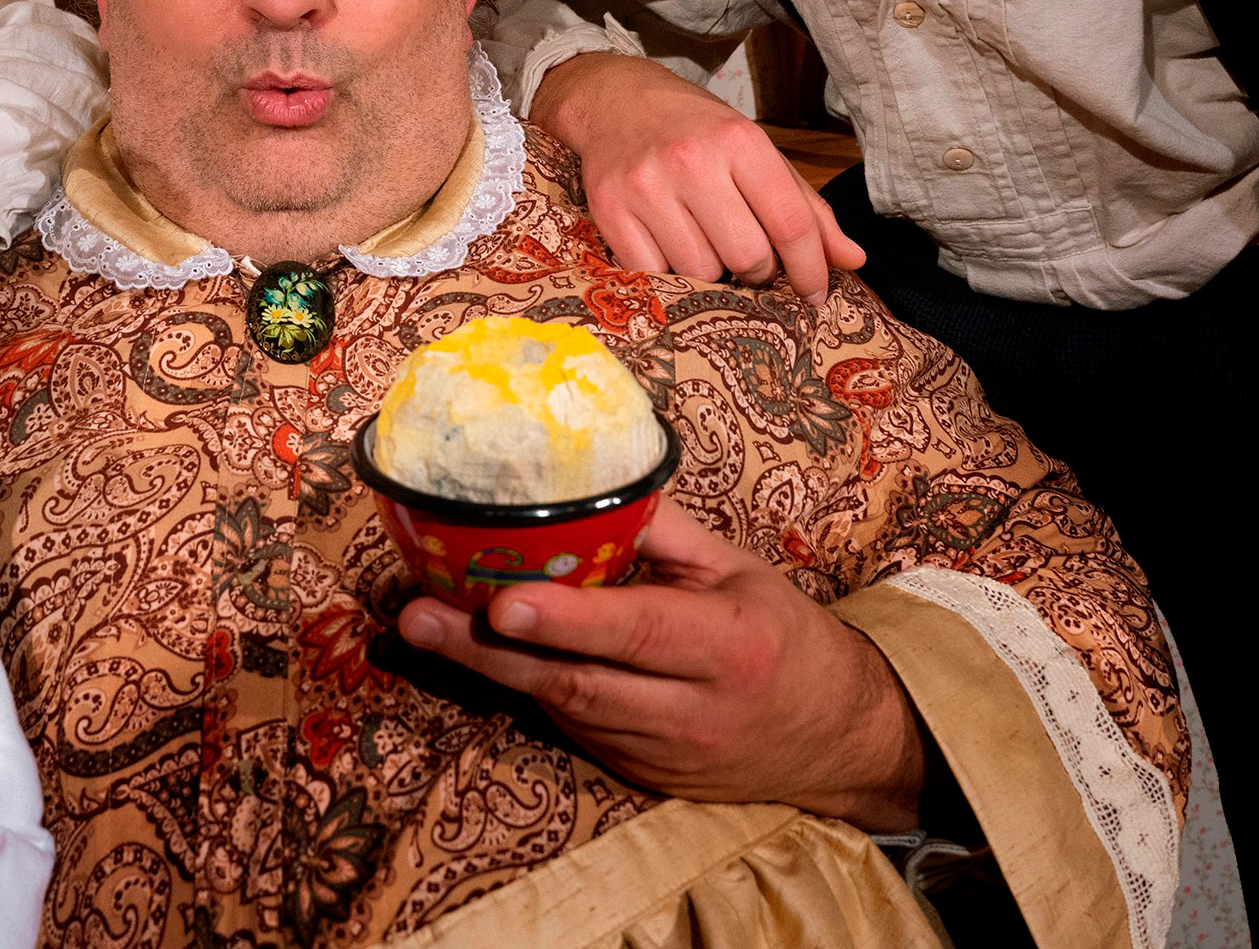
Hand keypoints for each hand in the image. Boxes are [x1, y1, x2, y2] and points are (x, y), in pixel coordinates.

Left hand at [396, 495, 923, 830]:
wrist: (839, 742)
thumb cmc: (785, 638)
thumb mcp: (741, 571)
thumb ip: (665, 532)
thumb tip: (589, 483)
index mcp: (726, 648)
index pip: (636, 633)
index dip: (567, 620)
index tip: (505, 600)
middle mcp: (690, 711)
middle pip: (577, 683)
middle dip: (490, 651)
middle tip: (419, 615)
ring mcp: (660, 754)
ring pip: (561, 710)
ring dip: (488, 670)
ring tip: (425, 626)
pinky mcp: (637, 775)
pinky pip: (572, 726)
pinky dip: (524, 688)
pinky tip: (478, 653)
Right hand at [532, 51, 863, 298]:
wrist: (614, 100)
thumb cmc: (696, 130)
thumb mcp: (755, 152)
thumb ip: (805, 207)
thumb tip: (853, 260)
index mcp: (739, 141)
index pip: (790, 223)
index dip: (811, 270)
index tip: (815, 294)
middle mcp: (691, 161)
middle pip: (748, 257)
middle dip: (758, 273)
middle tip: (750, 262)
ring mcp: (645, 186)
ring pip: (700, 271)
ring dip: (712, 274)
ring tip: (705, 246)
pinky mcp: (609, 208)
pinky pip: (653, 273)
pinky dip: (667, 273)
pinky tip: (669, 246)